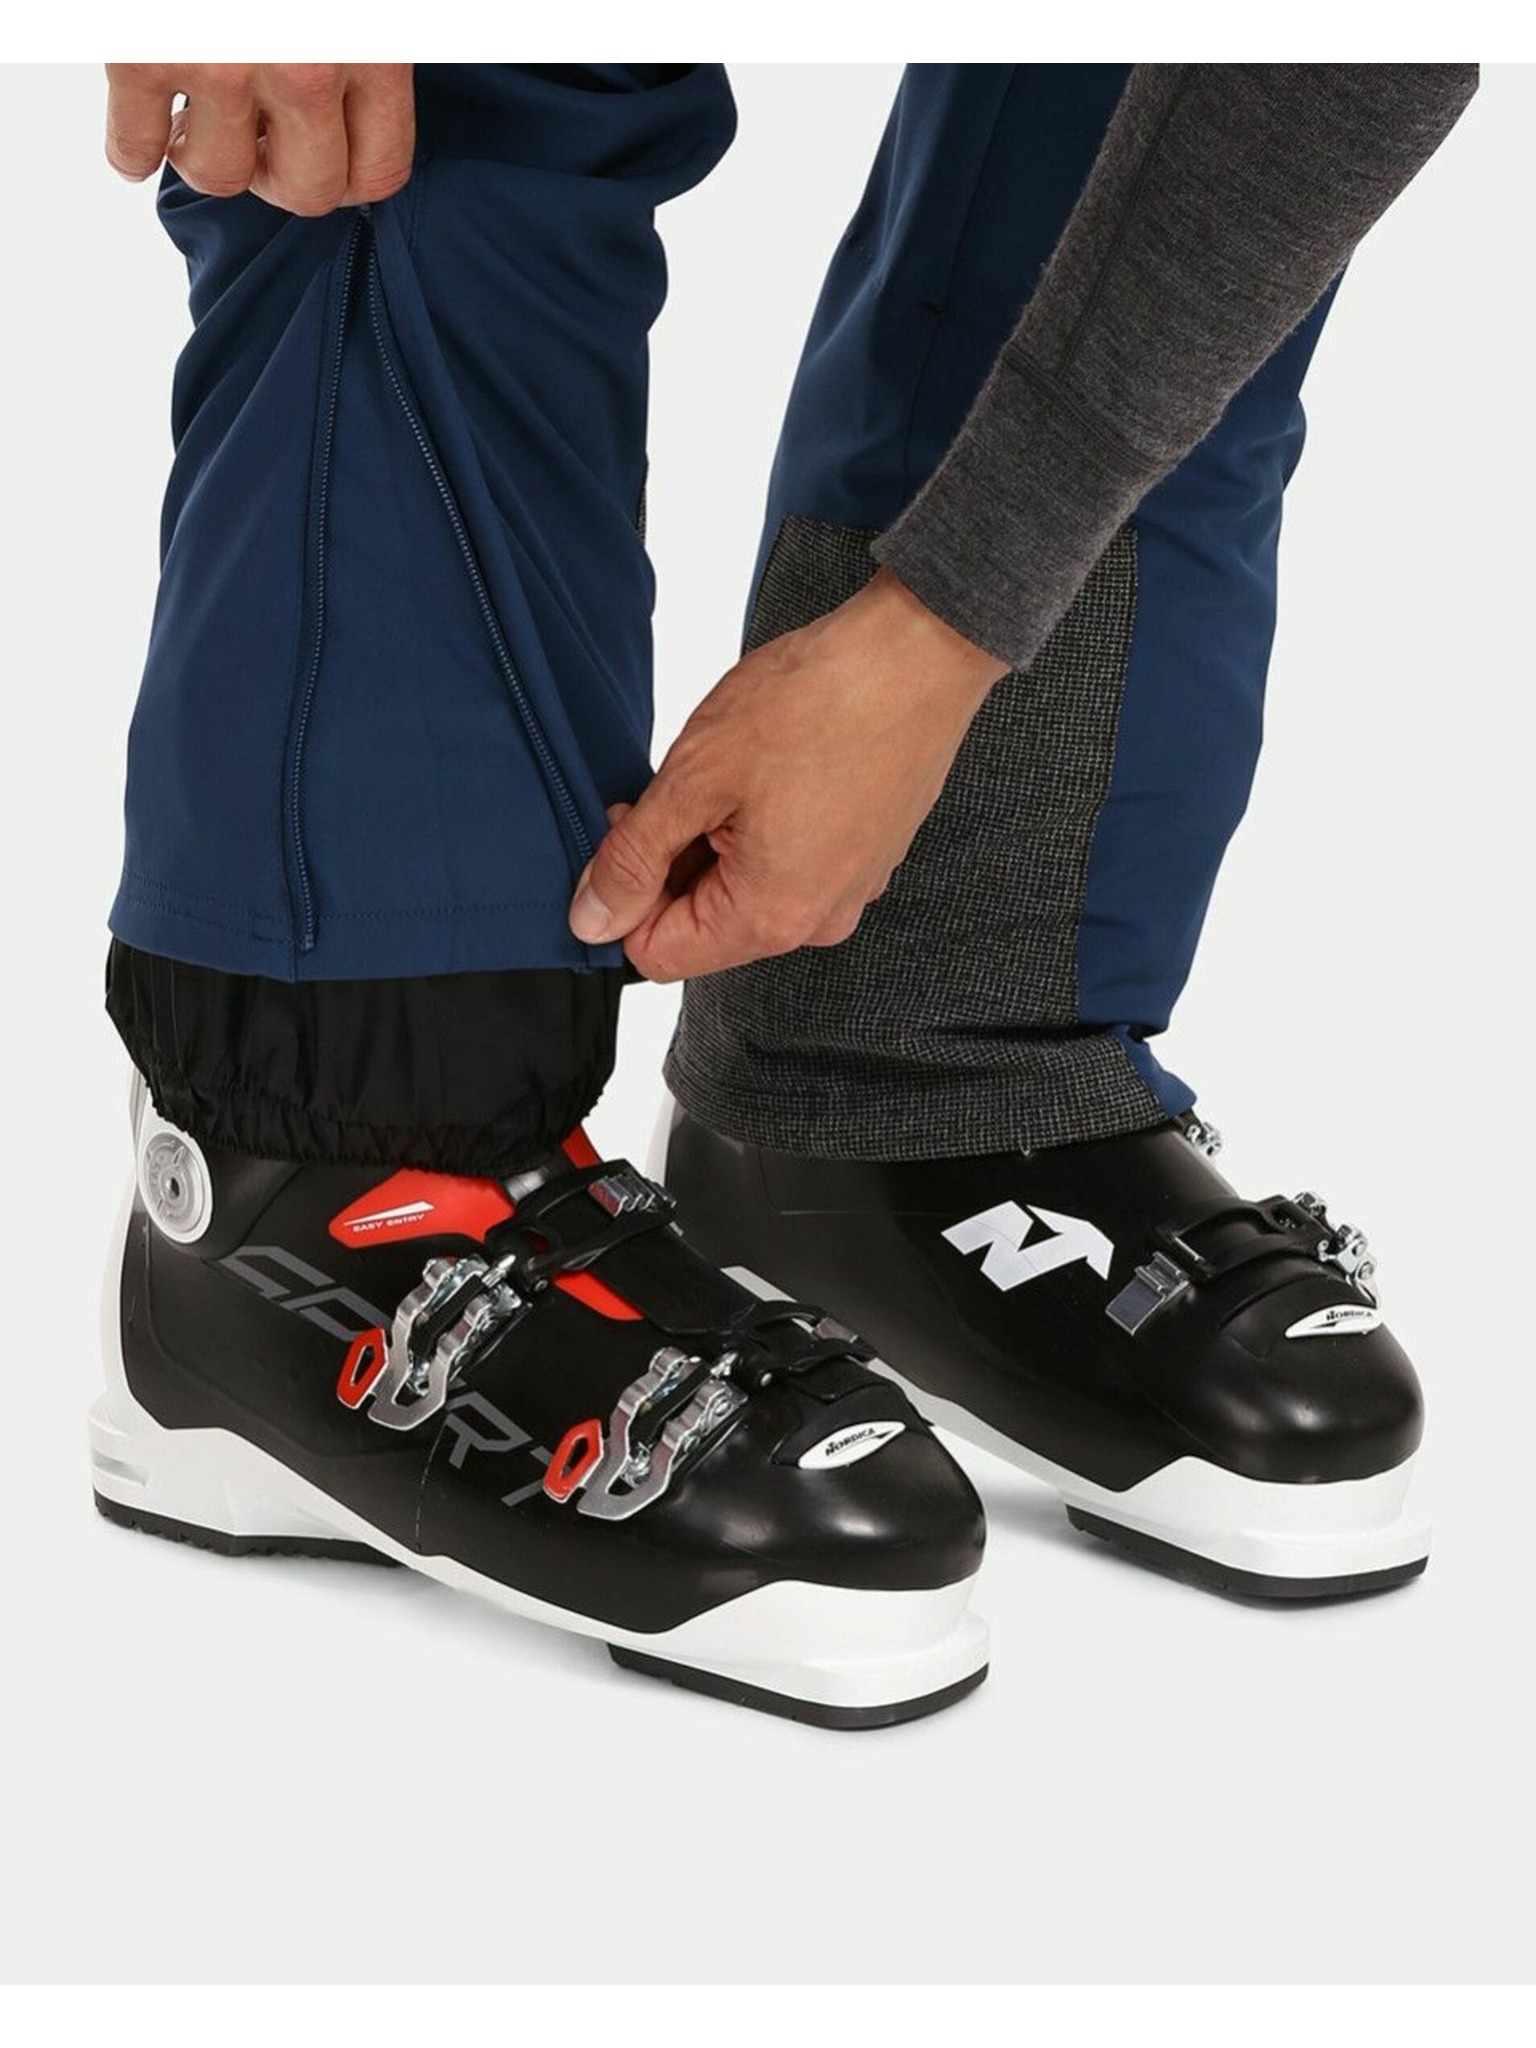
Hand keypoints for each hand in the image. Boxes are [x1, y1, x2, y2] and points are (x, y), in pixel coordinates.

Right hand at [104, 64, 414, 214]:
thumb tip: (354, 113)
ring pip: (222, 175)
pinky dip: (131, 150)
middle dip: (280, 176)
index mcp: (371, 44)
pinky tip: (140, 141)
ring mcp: (221, 61)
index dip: (349, 177)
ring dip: (207, 159)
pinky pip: (135, 142)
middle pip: (306, 192)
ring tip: (198, 124)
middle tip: (259, 140)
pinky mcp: (143, 50)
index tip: (325, 159)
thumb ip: (359, 45)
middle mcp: (305, 63)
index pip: (380, 169)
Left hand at [570, 568, 1007, 981]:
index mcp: (772, 917)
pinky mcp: (868, 856)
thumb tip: (591, 920)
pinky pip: (791, 866)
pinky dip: (762, 828)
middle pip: (705, 927)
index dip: (622, 898)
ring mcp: (850, 890)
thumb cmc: (818, 702)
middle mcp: (818, 921)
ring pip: (745, 892)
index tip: (626, 829)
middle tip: (672, 787)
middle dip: (669, 866)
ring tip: (730, 770)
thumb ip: (633, 859)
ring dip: (715, 843)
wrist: (919, 651)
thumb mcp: (695, 777)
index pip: (658, 955)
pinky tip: (769, 768)